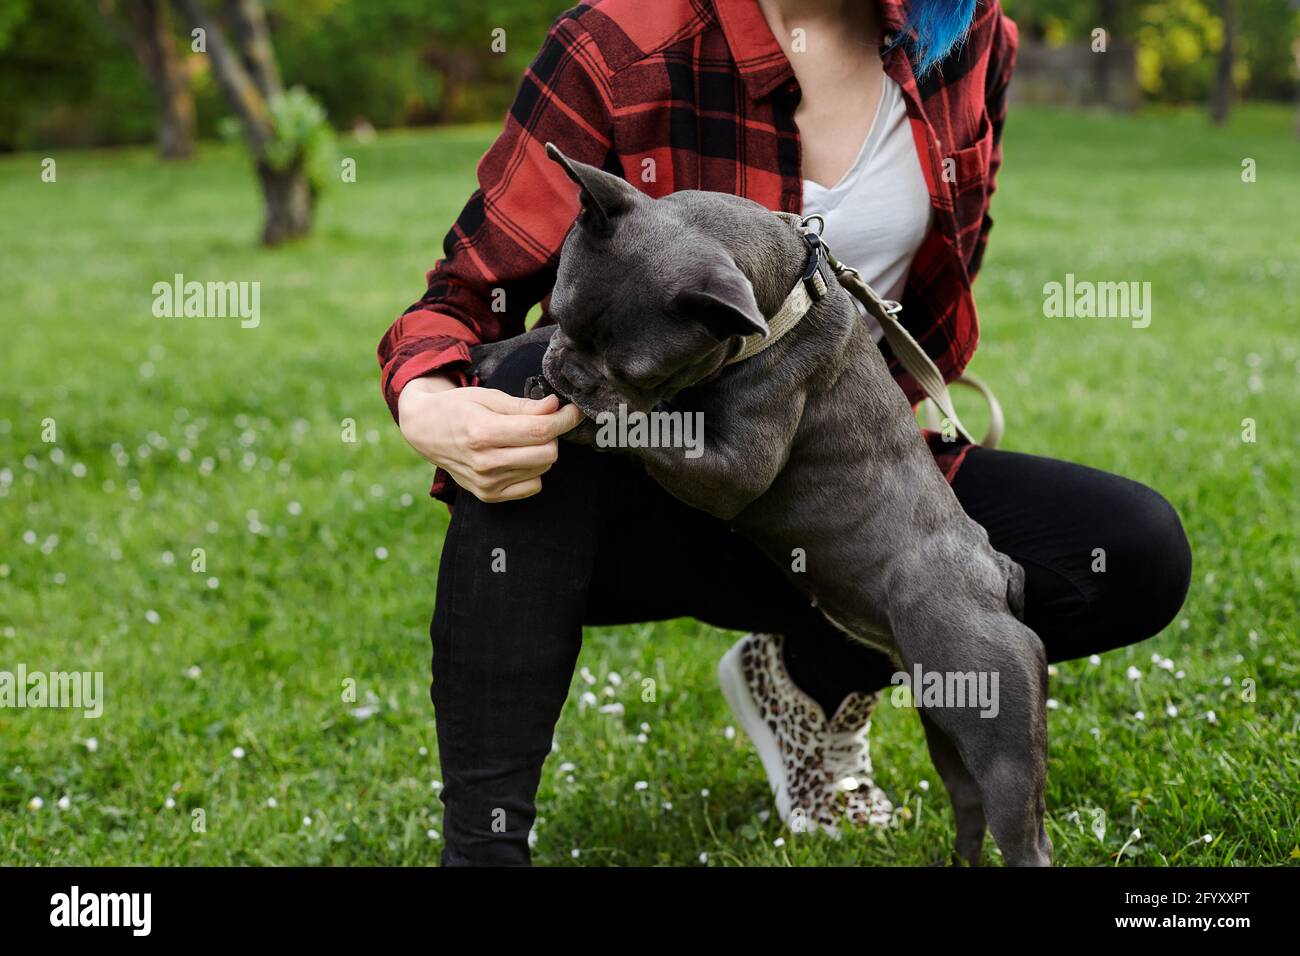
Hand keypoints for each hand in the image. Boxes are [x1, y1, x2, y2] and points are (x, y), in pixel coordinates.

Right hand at [397, 376, 584, 501]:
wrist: (426, 430)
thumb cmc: (458, 408)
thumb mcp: (488, 397)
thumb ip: (523, 406)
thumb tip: (554, 407)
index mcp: (483, 432)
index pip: (540, 431)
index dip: (564, 420)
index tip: (573, 411)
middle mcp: (485, 462)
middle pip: (547, 453)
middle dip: (553, 435)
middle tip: (543, 422)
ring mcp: (487, 483)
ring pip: (542, 469)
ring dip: (542, 451)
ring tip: (522, 438)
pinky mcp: (489, 495)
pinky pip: (532, 486)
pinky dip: (533, 470)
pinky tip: (517, 456)